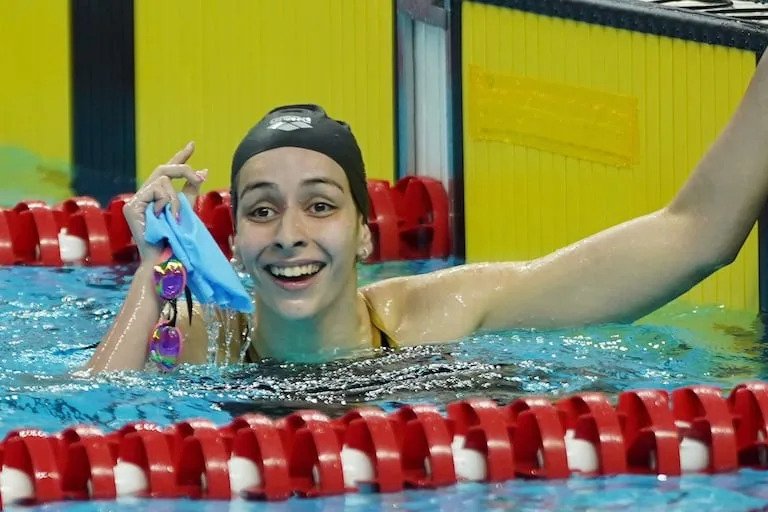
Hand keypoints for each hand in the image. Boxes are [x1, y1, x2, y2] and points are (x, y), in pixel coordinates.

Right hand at [123, 142, 207, 260]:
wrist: (167, 259)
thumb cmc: (177, 240)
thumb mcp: (188, 209)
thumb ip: (191, 190)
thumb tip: (203, 171)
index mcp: (158, 196)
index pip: (168, 172)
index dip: (180, 157)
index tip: (192, 145)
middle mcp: (144, 195)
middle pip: (164, 168)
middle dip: (183, 168)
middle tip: (199, 176)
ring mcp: (136, 200)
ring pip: (163, 180)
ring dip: (176, 198)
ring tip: (176, 216)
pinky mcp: (132, 206)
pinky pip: (156, 190)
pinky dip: (167, 202)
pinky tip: (166, 216)